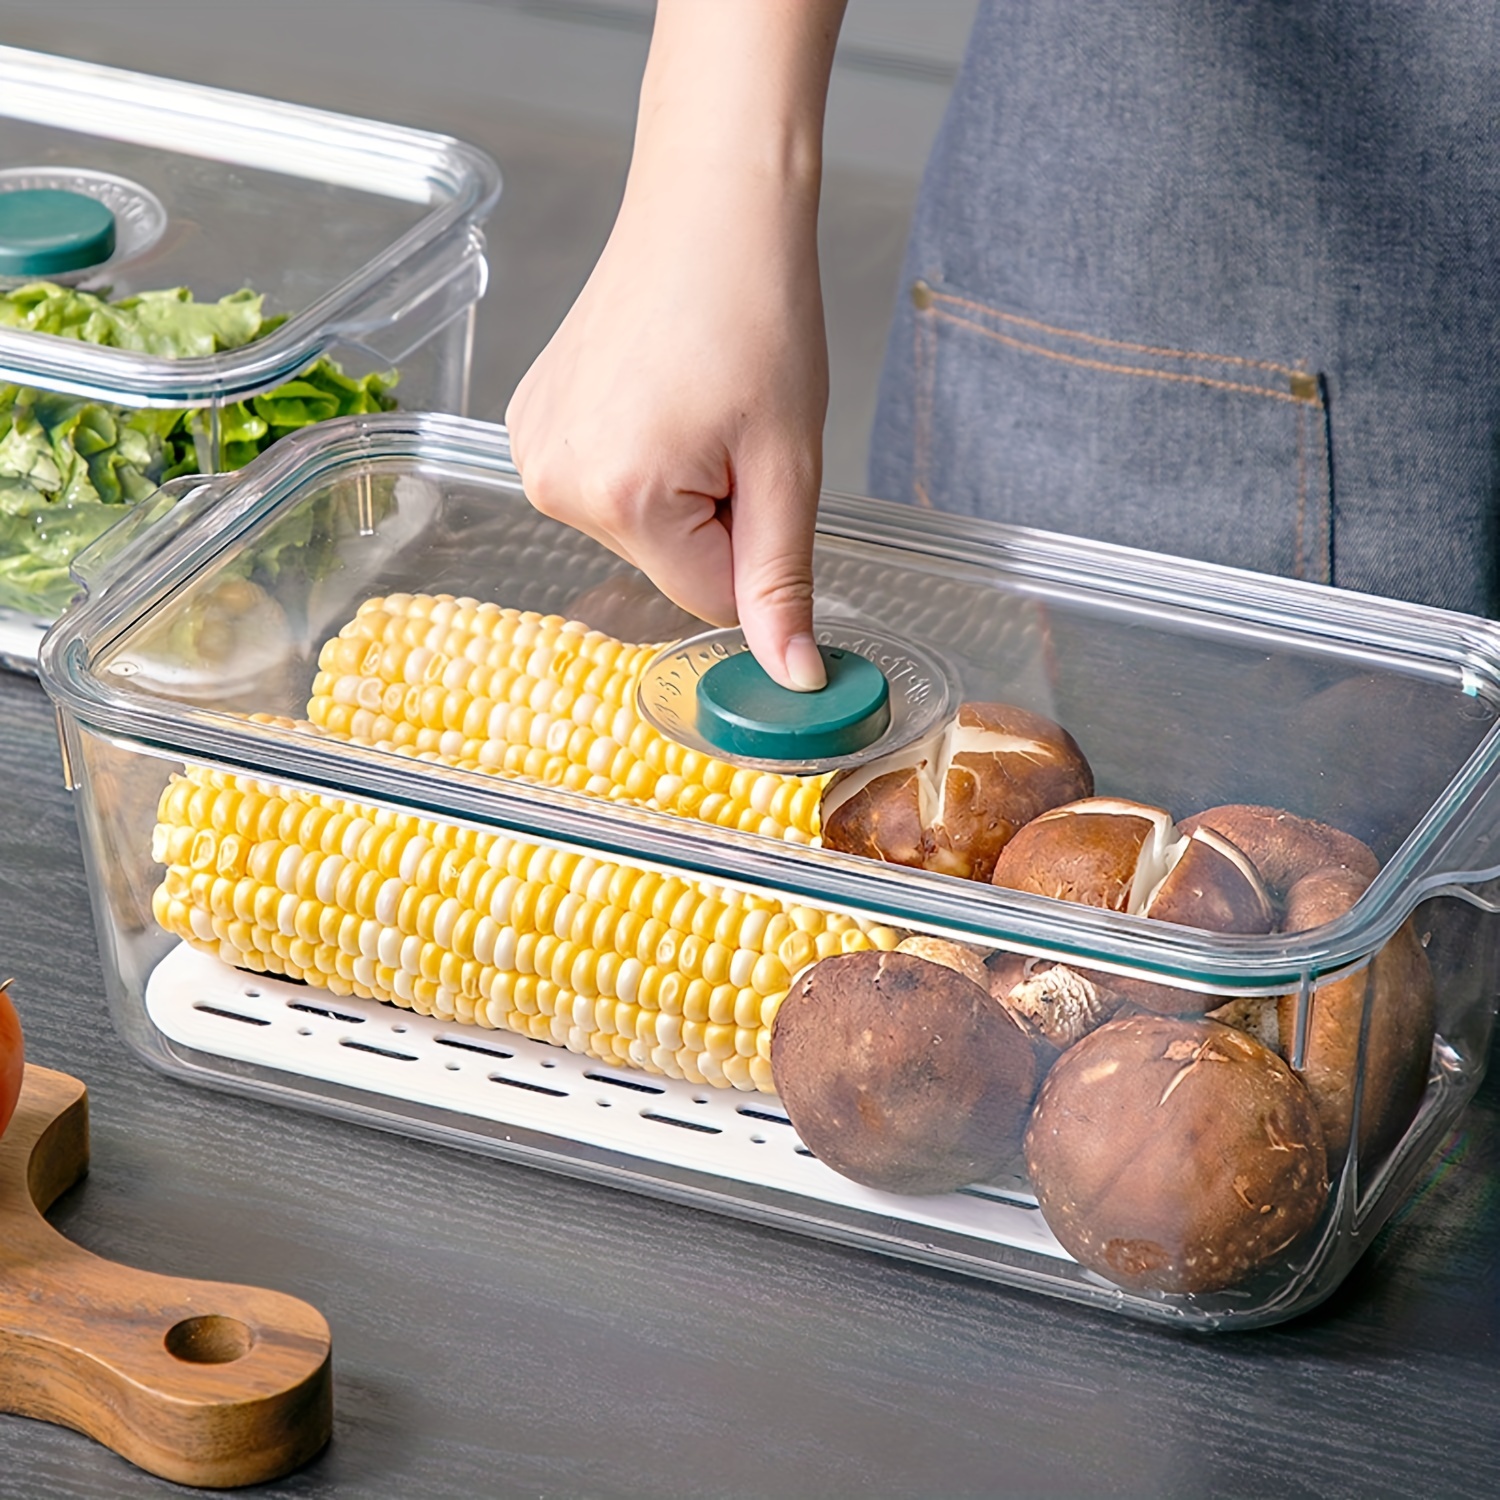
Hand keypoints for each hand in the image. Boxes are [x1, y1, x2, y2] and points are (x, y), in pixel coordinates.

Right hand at [504, 0, 846, 691]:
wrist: (708, 208)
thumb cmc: (757, 314)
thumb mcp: (788, 465)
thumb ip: (781, 583)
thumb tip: (793, 680)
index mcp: (620, 497)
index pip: (707, 600)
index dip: (753, 547)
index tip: (763, 472)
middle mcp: (555, 485)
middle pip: (668, 565)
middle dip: (715, 518)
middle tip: (734, 428)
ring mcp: (533, 453)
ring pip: (639, 528)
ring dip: (681, 490)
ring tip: (695, 402)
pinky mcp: (529, 426)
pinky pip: (607, 487)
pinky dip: (643, 460)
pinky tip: (658, 394)